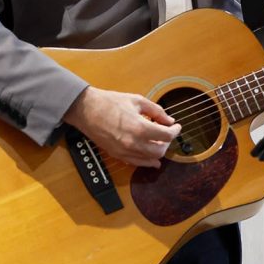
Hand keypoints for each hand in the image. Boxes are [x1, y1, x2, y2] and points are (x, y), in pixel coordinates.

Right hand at [61, 87, 180, 168]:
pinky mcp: (117, 155)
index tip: (176, 127)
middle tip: (168, 134)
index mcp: (140, 127)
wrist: (87, 110)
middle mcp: (133, 143)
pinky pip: (137, 163)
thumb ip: (156, 111)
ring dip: (159, 152)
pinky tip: (153, 159)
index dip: (175, 131)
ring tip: (161, 143)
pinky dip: (147, 161)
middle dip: (168, 142)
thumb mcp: (137, 100)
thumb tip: (169, 120)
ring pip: (150, 159)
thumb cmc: (109, 102)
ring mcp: (125, 151)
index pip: (166, 135)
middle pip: (160, 150)